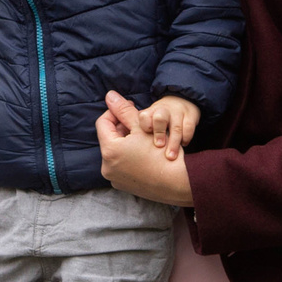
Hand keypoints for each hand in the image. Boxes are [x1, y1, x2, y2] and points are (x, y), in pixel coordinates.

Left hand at [97, 90, 193, 205]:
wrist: (178, 181)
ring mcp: (114, 179)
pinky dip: (128, 157)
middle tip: (139, 124)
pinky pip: (121, 165)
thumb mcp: (142, 126)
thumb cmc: (162, 152)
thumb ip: (124, 110)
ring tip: (142, 138)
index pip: (103, 123)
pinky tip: (143, 153)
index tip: (130, 109)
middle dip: (122, 128)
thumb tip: (109, 95)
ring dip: (125, 142)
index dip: (115, 112)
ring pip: (115, 152)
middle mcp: (107, 168)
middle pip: (109, 139)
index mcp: (109, 151)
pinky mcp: (123, 186)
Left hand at [138, 95, 201, 160]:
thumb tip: (124, 140)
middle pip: (160, 119)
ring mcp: (178, 112)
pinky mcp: (191, 115)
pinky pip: (189, 128)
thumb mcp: (147, 120)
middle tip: (159, 146)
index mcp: (150, 112)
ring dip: (173, 143)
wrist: (181, 101)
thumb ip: (136, 128)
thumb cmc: (159, 119)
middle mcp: (163, 110)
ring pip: (176, 127)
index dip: (145, 126)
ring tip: (170, 157)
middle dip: (159, 133)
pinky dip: (186, 138)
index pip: (144, 117)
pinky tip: (183, 146)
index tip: (147, 135)